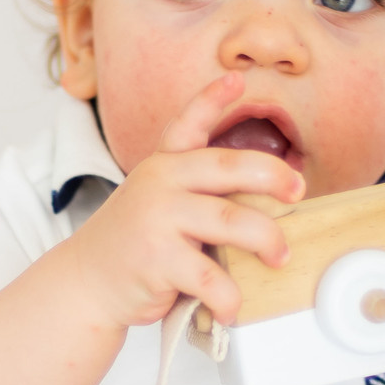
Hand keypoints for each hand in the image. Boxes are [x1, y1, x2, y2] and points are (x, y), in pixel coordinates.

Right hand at [58, 72, 304, 332]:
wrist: (86, 283)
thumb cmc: (136, 244)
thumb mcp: (157, 201)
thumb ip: (198, 193)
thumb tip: (266, 204)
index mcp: (164, 164)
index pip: (188, 123)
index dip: (212, 98)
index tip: (237, 78)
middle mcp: (161, 182)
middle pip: (230, 167)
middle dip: (273, 176)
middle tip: (298, 191)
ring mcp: (159, 219)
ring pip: (231, 221)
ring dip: (266, 240)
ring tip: (280, 257)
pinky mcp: (158, 259)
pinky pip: (211, 277)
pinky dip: (230, 297)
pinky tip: (234, 307)